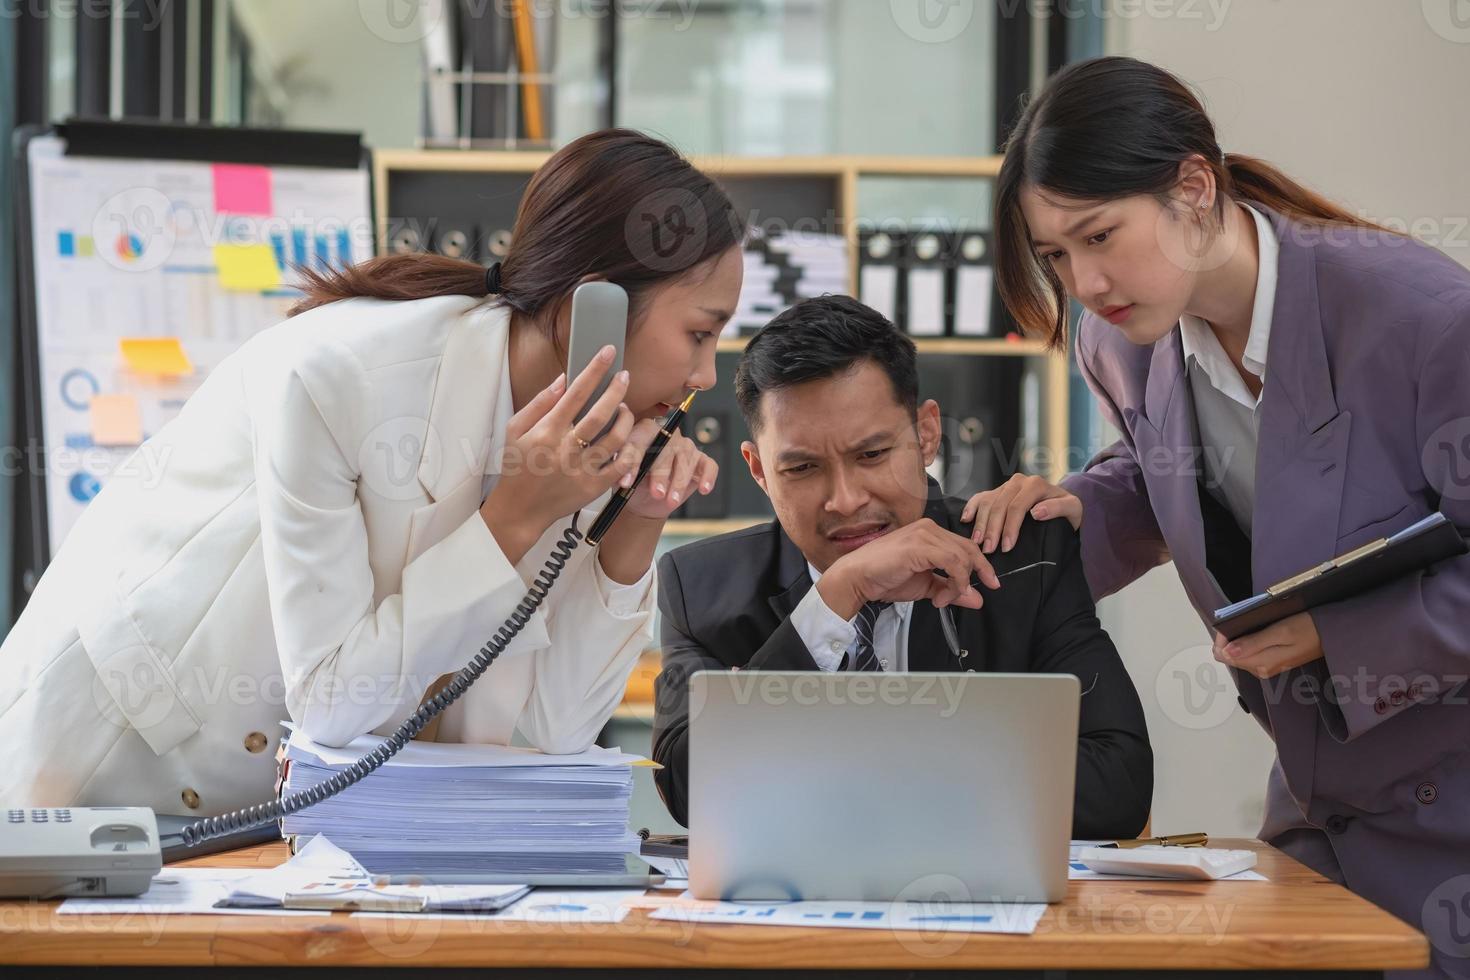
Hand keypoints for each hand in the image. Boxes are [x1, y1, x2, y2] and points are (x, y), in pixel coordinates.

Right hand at [483, 345, 642, 537]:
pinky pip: (620, 466)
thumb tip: (561, 379)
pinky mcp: (593, 487)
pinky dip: (630, 450)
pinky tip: (628, 440)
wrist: (520, 510)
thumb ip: (538, 404)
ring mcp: (581, 469)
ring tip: (624, 409)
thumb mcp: (514, 430)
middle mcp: (566, 449)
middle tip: (624, 376)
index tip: (607, 353)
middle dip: (616, 390)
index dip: (594, 370)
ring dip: (625, 419)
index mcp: (547, 431)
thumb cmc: (517, 467)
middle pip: (600, 414)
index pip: (576, 393)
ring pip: (615, 438)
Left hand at [622, 425, 718, 520]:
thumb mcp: (620, 476)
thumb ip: (621, 470)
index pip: (639, 441)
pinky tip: (703, 489)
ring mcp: (686, 447)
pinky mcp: (701, 461)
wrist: (644, 499)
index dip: (634, 462)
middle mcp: (668, 434)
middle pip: (667, 449)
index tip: (627, 483)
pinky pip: (709, 466)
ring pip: (687, 460)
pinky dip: (708, 477)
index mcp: (644, 431)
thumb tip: (622, 475)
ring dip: (680, 482)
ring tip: (672, 501)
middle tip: (656, 493)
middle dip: (661, 474)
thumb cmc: (632, 481)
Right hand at [818, 518, 1002, 620]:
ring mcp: (924, 534)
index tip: (991, 584)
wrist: (858, 578)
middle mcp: (929, 528)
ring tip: (943, 598)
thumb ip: (951, 589)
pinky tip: (945, 594)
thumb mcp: (926, 586)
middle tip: (971, 596)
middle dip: (976, 574)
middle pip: (969, 549)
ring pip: (962, 557)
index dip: (982, 566)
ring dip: (959, 583)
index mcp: (931, 533)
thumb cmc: (885, 578)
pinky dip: (956, 580)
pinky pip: (952, 562)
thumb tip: (976, 598)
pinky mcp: (919, 545)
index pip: (966, 546)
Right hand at [962, 473, 1082, 553]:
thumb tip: (1037, 512)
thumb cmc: (1068, 511)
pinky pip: (980, 497)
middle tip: (989, 550)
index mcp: (1035, 484)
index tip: (1006, 547)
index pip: (1017, 506)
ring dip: (981, 523)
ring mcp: (1006, 485)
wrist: (1063, 505)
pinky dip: (971, 507)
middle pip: (999, 505)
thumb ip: (1058, 508)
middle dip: (992, 529)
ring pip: (987, 502)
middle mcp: (1018, 481)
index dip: (1010, 527)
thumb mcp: (1073, 509)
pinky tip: (966, 520)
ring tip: (977, 542)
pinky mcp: (997, 491)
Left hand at [1212, 612, 1323, 679]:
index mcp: (1261, 664)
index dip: (1221, 639)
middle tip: (1239, 620)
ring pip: (1239, 655)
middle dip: (1229, 638)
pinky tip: (1256, 631)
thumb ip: (1253, 643)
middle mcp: (1260, 669)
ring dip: (1238, 640)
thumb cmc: (1308, 629)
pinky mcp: (1271, 662)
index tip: (1228, 623)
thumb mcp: (1281, 632)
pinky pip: (1250, 653)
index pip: (1224, 655)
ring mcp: (1266, 667)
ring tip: (1249, 624)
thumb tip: (1226, 651)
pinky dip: (1247, 642)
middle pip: (1230, 656)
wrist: (1331, 636)